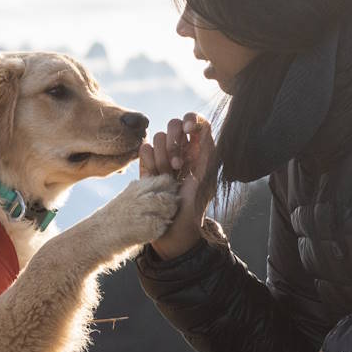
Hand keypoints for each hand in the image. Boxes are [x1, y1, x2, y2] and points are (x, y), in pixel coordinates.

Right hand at [139, 113, 217, 259]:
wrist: (173, 231)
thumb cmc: (194, 209)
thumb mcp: (205, 181)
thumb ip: (207, 154)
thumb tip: (203, 130)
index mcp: (201, 152)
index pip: (196, 122)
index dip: (191, 120)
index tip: (189, 130)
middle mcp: (183, 152)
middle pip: (175, 124)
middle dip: (174, 141)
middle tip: (177, 165)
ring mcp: (164, 158)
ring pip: (159, 137)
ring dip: (163, 156)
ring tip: (168, 176)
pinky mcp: (148, 167)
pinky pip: (145, 149)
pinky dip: (148, 159)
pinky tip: (154, 175)